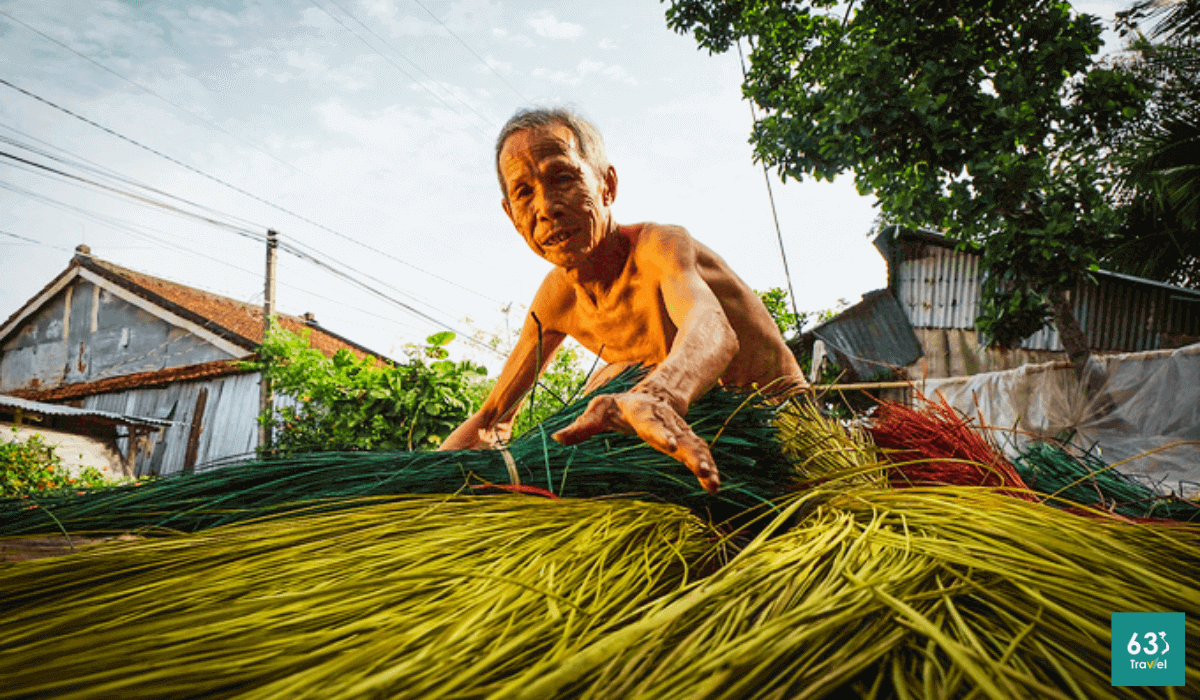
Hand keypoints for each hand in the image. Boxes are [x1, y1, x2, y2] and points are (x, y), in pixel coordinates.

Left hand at [552, 391, 719, 493]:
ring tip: (712, 482)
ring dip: (704, 463)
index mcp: (642, 412)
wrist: (655, 395)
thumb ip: (581, 426)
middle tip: (700, 469)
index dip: (661, 433)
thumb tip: (555, 439)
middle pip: (681, 436)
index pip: (651, 423)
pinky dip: (708, 468)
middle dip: (691, 452)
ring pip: (695, 446)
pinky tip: (714, 486)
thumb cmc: (620, 406)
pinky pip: (700, 453)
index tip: (671, 444)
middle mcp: (666, 421)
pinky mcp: (689, 443)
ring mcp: (680, 431)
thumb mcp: (599, 409)